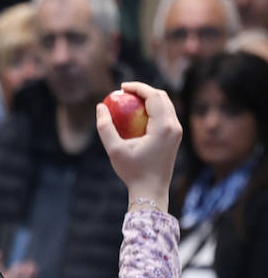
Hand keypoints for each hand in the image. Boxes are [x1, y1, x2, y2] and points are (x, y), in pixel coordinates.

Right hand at [95, 82, 180, 211]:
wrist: (151, 190)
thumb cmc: (132, 171)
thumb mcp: (114, 149)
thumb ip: (105, 127)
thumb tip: (100, 106)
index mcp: (164, 126)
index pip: (153, 96)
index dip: (137, 87)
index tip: (121, 87)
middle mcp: (174, 126)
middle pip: (162, 97)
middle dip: (144, 90)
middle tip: (124, 92)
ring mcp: (176, 131)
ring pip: (165, 105)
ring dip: (149, 99)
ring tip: (129, 101)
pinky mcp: (174, 137)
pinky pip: (165, 115)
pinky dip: (152, 110)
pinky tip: (136, 115)